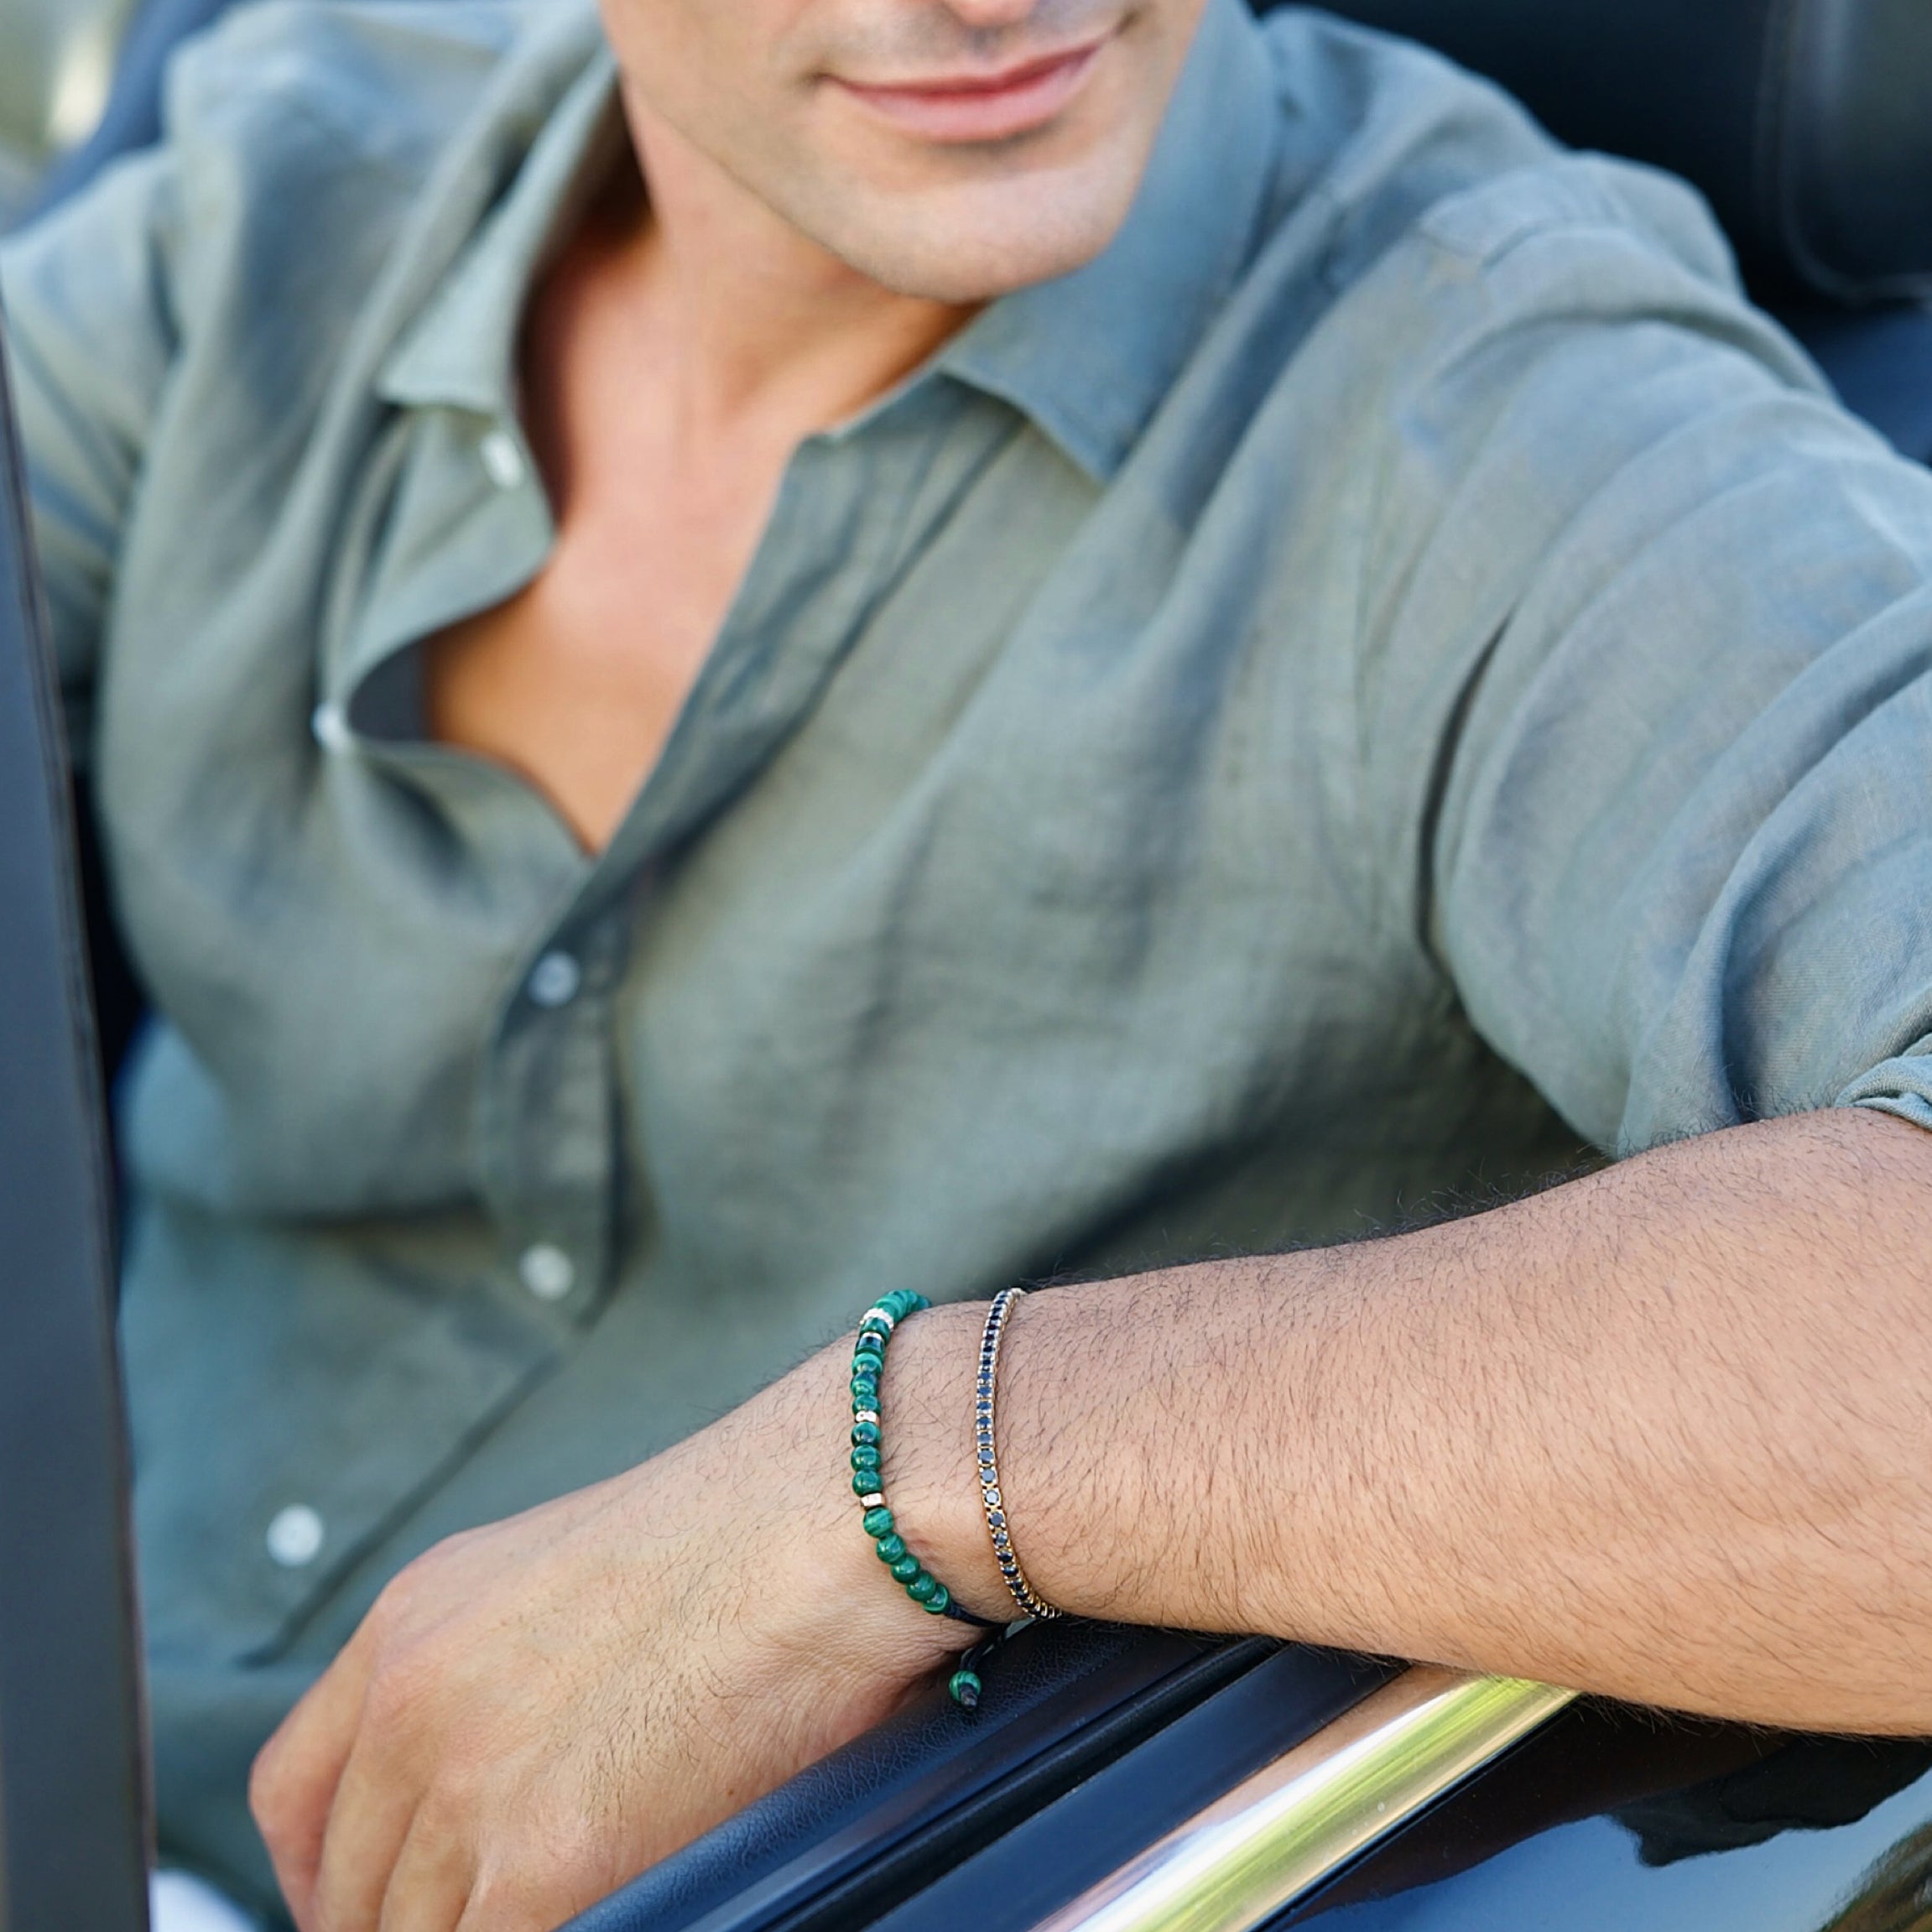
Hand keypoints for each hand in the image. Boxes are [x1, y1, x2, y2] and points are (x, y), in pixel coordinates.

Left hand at [250, 1310, 996, 1931]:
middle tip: (486, 1912)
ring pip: (413, 1931)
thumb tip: (528, 1769)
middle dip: (410, 1920)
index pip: (296, 1796)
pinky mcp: (544, 1858)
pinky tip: (605, 1914)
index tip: (374, 1905)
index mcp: (417, 1618)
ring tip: (565, 1904)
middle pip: (352, 1885)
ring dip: (477, 1928)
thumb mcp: (575, 1573)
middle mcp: (416, 1698)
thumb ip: (510, 1669)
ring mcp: (468, 1782)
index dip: (330, 1877)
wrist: (839, 1510)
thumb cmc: (759, 1527)